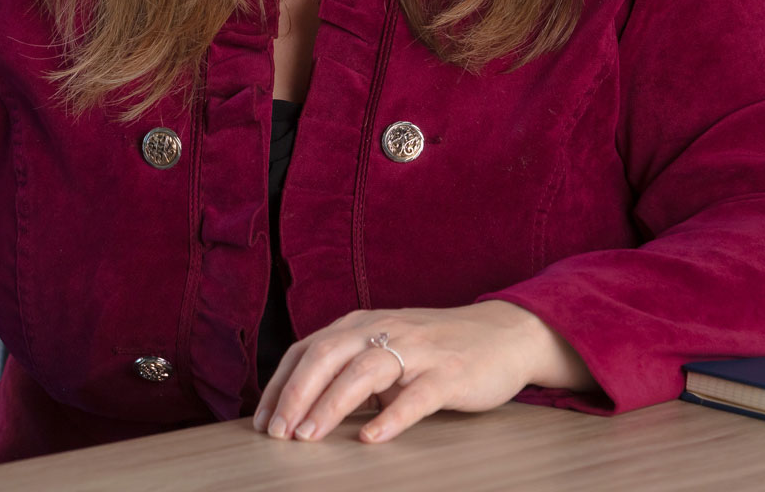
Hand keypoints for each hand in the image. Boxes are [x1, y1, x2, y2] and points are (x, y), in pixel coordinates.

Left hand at [253, 300, 592, 443]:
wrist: (502, 334)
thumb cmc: (435, 349)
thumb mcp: (385, 351)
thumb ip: (350, 370)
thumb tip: (302, 408)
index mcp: (361, 326)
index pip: (307, 349)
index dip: (281, 383)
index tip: (262, 420)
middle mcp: (383, 330)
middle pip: (327, 355)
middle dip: (296, 394)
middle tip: (277, 433)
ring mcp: (417, 350)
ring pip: (364, 372)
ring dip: (331, 404)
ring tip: (309, 436)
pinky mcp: (449, 373)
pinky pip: (416, 396)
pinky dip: (392, 417)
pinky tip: (372, 438)